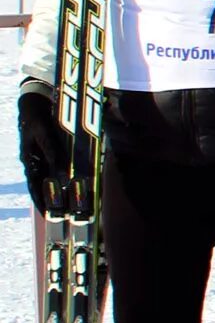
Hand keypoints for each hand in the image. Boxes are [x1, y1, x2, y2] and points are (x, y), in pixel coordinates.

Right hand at [17, 89, 69, 214]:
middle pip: (43, 187)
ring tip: (71, 206)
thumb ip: (53, 152)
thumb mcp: (44, 135)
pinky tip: (77, 185)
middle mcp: (36, 164)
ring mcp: (44, 160)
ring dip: (60, 192)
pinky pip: (60, 169)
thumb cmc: (37, 120)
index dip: (41, 201)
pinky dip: (67, 178)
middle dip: (51, 201)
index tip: (48, 215)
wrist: (34, 106)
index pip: (35, 187)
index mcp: (30, 162)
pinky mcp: (53, 154)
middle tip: (62, 216)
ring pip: (52, 180)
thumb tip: (61, 171)